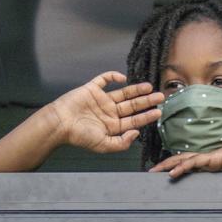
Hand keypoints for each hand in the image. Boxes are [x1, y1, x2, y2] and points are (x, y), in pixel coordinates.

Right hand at [48, 72, 163, 154]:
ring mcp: (101, 101)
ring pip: (123, 93)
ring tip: (149, 87)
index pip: (133, 121)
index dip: (146, 117)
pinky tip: (123, 78)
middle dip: (146, 102)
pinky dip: (113, 77)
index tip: (158, 112)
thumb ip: (121, 143)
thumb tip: (137, 133)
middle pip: (132, 106)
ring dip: (136, 90)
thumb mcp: (103, 145)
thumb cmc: (78, 136)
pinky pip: (104, 80)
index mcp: (111, 127)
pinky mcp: (92, 89)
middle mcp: (108, 113)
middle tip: (160, 97)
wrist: (60, 123)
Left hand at [150, 128, 221, 179]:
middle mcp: (210, 158)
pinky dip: (182, 167)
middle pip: (182, 160)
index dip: (178, 166)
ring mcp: (212, 157)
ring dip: (168, 165)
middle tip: (151, 172)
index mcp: (214, 162)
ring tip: (154, 172)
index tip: (166, 174)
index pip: (191, 163)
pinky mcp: (216, 158)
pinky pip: (196, 162)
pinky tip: (172, 174)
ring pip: (184, 159)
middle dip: (166, 166)